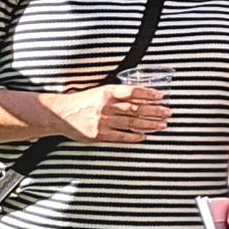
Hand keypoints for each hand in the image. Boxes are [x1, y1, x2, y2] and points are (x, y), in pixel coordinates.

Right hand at [49, 78, 168, 146]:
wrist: (60, 114)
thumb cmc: (81, 102)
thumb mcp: (98, 92)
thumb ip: (116, 94)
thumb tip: (139, 95)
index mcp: (106, 92)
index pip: (132, 92)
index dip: (148, 93)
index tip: (161, 96)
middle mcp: (106, 106)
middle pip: (135, 108)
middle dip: (154, 111)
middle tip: (168, 112)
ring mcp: (103, 121)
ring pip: (131, 122)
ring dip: (149, 124)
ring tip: (162, 125)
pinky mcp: (99, 134)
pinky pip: (121, 136)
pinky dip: (133, 137)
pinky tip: (144, 137)